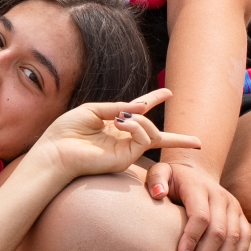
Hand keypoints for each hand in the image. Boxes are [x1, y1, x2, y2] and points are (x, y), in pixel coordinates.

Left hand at [30, 89, 194, 180]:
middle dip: (178, 139)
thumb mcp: (92, 110)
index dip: (153, 100)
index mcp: (113, 125)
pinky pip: (144, 140)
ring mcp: (125, 151)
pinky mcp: (125, 158)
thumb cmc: (67, 131)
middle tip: (195, 141)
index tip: (168, 92)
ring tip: (122, 119)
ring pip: (152, 134)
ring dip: (141, 120)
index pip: (138, 113)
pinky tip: (121, 124)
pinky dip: (137, 127)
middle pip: (157, 137)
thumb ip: (118, 107)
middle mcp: (122, 139)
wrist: (55, 151)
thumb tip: (142, 107)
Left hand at [142, 159, 250, 250]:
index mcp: (199, 188)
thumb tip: (158, 193)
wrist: (196, 172)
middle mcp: (220, 196)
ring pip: (233, 237)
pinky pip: (246, 237)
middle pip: (218, 231)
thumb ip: (156, 178)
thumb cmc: (173, 178)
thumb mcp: (160, 171)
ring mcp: (233, 206)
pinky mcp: (241, 215)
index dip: (191, 238)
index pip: (200, 216)